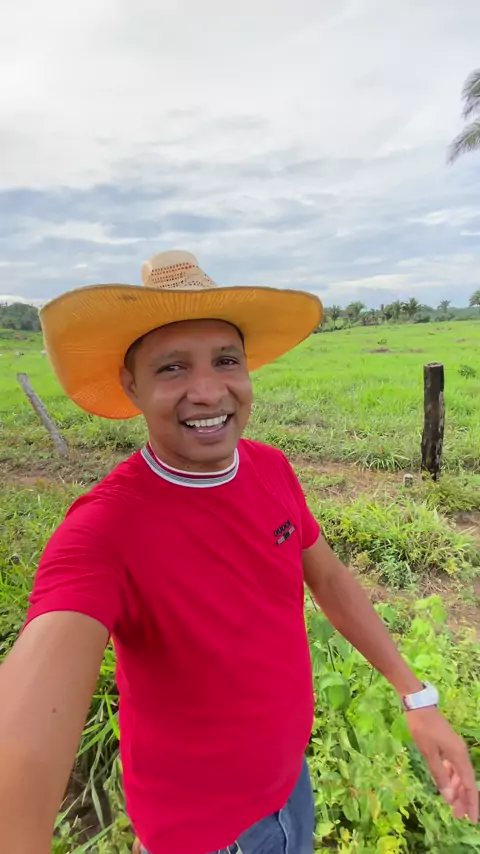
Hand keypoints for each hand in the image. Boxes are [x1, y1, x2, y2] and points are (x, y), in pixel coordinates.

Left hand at [407, 706, 477, 822]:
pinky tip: (446, 785)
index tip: (472, 819)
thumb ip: (439, 776)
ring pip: (460, 775)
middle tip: (459, 816)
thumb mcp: (429, 754)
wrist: (419, 706)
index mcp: (459, 756)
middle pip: (466, 781)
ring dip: (457, 790)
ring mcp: (455, 749)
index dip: (471, 803)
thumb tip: (449, 797)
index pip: (469, 785)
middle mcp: (461, 754)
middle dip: (464, 799)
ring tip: (452, 806)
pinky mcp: (448, 746)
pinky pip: (454, 767)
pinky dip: (451, 778)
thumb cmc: (423, 729)